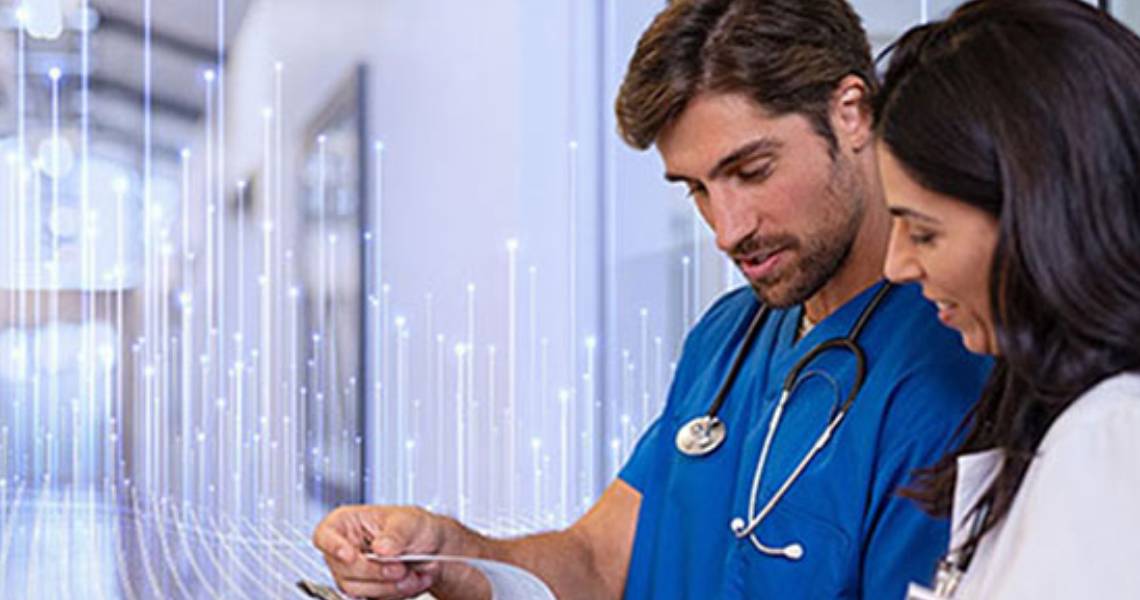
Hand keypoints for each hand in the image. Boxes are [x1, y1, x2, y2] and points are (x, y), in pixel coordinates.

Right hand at [312, 505, 446, 598]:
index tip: (350, 555)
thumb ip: (396, 534)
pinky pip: (371, 599)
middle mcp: (346, 548)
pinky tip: (410, 583)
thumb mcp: (410, 521)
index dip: (333, 547)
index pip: (325, 535)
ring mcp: (353, 572)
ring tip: (411, 575)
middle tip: (400, 567)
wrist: (432, 549)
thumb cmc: (415, 527)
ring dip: (387, 586)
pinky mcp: (365, 591)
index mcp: (348, 523)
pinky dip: (394, 595)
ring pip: (355, 590)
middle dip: (375, 572)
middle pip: (343, 569)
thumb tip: (381, 547)